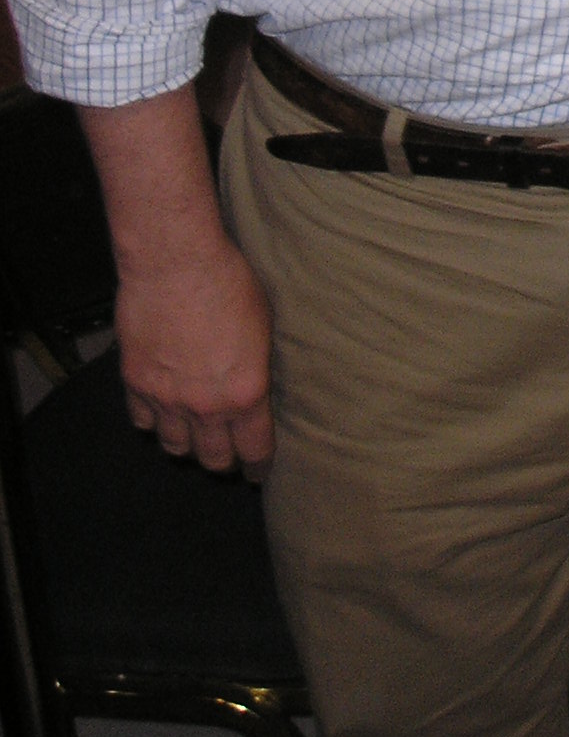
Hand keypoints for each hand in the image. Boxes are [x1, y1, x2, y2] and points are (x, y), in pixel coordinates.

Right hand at [114, 237, 274, 476]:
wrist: (176, 263)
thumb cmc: (229, 283)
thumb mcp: (264, 326)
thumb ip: (257, 368)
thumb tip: (255, 387)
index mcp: (246, 393)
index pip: (255, 449)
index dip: (258, 466)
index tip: (258, 472)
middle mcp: (206, 405)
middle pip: (213, 458)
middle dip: (223, 461)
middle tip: (228, 457)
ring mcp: (167, 398)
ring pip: (175, 446)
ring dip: (187, 444)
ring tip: (194, 437)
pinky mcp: (136, 383)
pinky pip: (143, 421)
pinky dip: (153, 421)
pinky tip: (161, 413)